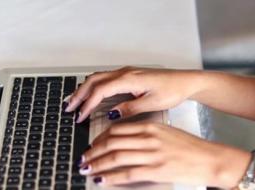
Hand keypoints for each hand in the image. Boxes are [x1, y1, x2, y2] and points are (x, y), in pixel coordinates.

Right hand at [65, 67, 204, 122]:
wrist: (185, 81)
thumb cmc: (173, 90)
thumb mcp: (152, 103)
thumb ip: (130, 108)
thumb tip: (112, 114)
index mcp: (129, 79)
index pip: (100, 91)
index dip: (87, 104)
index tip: (80, 116)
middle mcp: (125, 73)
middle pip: (93, 81)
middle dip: (79, 95)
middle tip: (68, 109)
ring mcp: (126, 73)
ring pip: (97, 78)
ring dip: (84, 90)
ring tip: (74, 103)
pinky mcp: (128, 75)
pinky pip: (105, 78)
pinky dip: (93, 87)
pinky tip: (90, 95)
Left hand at [78, 122, 250, 187]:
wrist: (211, 159)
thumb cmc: (191, 148)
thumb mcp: (166, 132)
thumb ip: (145, 134)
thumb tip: (124, 141)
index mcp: (150, 126)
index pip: (116, 130)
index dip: (99, 139)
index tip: (91, 146)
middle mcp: (149, 138)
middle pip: (111, 142)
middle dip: (93, 152)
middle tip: (84, 158)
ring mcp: (152, 154)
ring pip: (115, 157)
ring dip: (97, 164)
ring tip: (87, 169)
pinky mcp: (156, 170)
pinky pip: (127, 174)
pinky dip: (110, 177)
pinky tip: (102, 180)